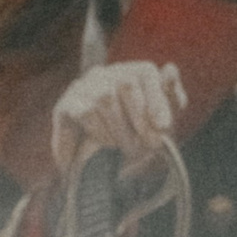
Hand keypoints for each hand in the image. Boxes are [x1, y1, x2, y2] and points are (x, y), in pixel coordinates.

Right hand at [51, 60, 186, 173]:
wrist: (106, 167)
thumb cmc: (140, 138)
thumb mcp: (163, 121)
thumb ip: (171, 95)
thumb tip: (170, 68)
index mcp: (132, 72)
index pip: (146, 72)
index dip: (156, 99)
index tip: (164, 127)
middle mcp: (107, 74)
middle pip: (126, 83)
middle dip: (140, 117)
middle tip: (149, 143)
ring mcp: (84, 88)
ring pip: (105, 98)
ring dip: (120, 128)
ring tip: (127, 146)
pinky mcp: (65, 106)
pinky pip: (86, 112)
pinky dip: (100, 131)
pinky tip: (106, 144)